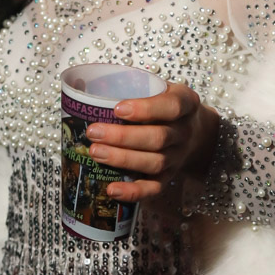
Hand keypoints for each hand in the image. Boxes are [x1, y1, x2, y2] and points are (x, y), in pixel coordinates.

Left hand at [85, 82, 220, 203]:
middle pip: (158, 138)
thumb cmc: (165, 105)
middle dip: (123, 137)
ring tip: (95, 152)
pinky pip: (154, 188)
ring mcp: (178, 157)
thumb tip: (78, 82)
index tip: (117, 109)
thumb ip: (131, 85)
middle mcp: (184, 132)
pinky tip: (112, 189)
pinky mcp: (169, 176)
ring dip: (122, 159)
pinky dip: (134, 192)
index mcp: (186, 103)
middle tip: (94, 132)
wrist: (196, 132)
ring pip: (154, 163)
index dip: (145, 109)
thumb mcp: (159, 87)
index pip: (171, 106)